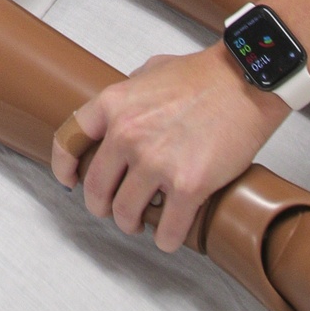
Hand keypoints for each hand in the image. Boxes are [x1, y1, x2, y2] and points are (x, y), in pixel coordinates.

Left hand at [51, 45, 283, 254]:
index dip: (64, 167)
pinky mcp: (188, 186)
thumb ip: (130, 94)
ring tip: (142, 221)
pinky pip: (166, 230)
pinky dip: (166, 239)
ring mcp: (156, 162)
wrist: (245, 81)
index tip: (70, 180)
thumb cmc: (205, 75)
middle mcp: (127, 135)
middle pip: (96, 189)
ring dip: (132, 224)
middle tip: (114, 209)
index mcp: (114, 105)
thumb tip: (122, 113)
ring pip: (126, 214)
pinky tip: (170, 234)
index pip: (68, 141)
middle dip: (102, 206)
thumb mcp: (151, 71)